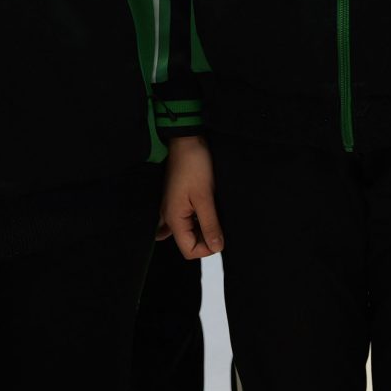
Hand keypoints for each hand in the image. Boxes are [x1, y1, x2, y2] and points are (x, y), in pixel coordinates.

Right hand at [159, 135, 223, 259]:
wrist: (186, 140)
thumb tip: (216, 247)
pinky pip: (187, 218)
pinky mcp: (178, 199)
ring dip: (204, 226)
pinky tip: (206, 211)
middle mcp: (169, 217)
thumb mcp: (205, 197)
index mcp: (173, 219)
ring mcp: (172, 208)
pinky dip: (198, 219)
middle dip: (206, 237)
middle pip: (189, 241)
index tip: (221, 234)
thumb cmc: (194, 164)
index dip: (207, 248)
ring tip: (214, 211)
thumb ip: (210, 224)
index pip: (189, 250)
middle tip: (220, 221)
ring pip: (189, 230)